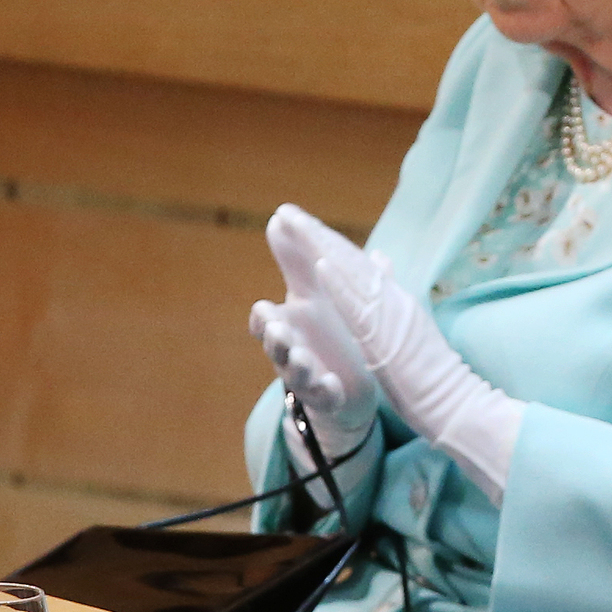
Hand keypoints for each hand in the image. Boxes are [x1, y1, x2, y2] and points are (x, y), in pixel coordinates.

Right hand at [252, 208, 379, 470]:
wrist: (348, 383)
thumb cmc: (325, 329)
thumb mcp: (314, 292)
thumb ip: (298, 258)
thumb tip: (280, 215)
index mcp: (291, 322)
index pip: (266, 319)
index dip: (262, 315)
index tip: (263, 307)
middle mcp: (292, 349)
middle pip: (274, 346)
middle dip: (274, 338)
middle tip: (278, 328)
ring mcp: (309, 375)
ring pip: (295, 372)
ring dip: (297, 363)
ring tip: (302, 355)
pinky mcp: (329, 395)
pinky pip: (324, 395)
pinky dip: (325, 389)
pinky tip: (331, 382)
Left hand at [272, 206, 526, 505]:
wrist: (458, 403)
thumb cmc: (432, 374)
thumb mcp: (409, 333)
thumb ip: (394, 302)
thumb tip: (383, 270)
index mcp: (395, 303)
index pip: (358, 267)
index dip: (328, 242)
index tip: (301, 222)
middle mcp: (394, 302)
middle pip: (351, 263)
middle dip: (318, 235)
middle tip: (286, 211)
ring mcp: (392, 318)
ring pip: (353, 276)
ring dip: (324, 249)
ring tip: (299, 226)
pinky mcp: (387, 337)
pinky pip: (359, 307)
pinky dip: (340, 285)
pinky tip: (321, 266)